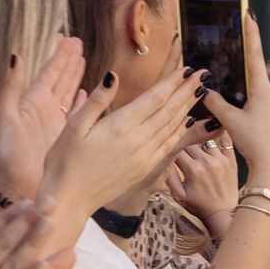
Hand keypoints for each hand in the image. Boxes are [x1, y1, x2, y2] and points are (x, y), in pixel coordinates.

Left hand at [0, 37, 86, 199]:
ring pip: (70, 95)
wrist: (11, 186)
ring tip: (84, 62)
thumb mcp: (5, 116)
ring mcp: (55, 125)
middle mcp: (45, 111)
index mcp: (32, 102)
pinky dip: (83, 104)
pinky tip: (88, 95)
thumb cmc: (5, 154)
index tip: (69, 40)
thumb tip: (15, 56)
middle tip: (79, 44)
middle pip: (61, 80)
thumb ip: (11, 87)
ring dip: (77, 78)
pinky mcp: (64, 139)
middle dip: (70, 62)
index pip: (49, 73)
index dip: (59, 56)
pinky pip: (77, 117)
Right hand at [43, 67, 208, 217]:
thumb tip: (112, 75)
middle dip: (187, 90)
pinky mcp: (145, 168)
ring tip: (200, 91)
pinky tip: (188, 120)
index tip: (188, 68)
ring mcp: (145, 156)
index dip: (173, 82)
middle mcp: (139, 141)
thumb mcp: (74, 126)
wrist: (70, 200)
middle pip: (170, 110)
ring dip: (188, 107)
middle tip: (204, 74)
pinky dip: (180, 129)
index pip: (155, 98)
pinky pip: (168, 144)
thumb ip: (97, 100)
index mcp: (121, 126)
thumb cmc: (65, 161)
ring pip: (173, 126)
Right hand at [165, 135, 242, 234]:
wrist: (223, 214)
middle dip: (184, 143)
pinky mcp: (231, 160)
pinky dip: (220, 134)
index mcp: (192, 169)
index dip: (171, 146)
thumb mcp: (178, 195)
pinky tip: (214, 131)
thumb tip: (162, 160)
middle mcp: (207, 161)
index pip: (177, 148)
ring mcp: (220, 159)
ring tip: (195, 140)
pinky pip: (226, 140)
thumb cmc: (200, 206)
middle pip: (190, 142)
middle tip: (182, 145)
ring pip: (205, 139)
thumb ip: (169, 177)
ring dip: (199, 140)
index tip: (169, 146)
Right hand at [194, 11, 269, 199]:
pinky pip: (251, 97)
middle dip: (242, 52)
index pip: (255, 54)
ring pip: (250, 84)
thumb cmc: (256, 142)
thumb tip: (203, 91)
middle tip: (235, 33)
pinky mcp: (267, 114)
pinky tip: (231, 94)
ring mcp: (269, 104)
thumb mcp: (231, 121)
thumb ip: (215, 103)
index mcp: (262, 89)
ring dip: (240, 75)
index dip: (251, 33)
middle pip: (252, 67)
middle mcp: (269, 93)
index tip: (249, 14)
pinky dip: (241, 92)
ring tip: (227, 63)